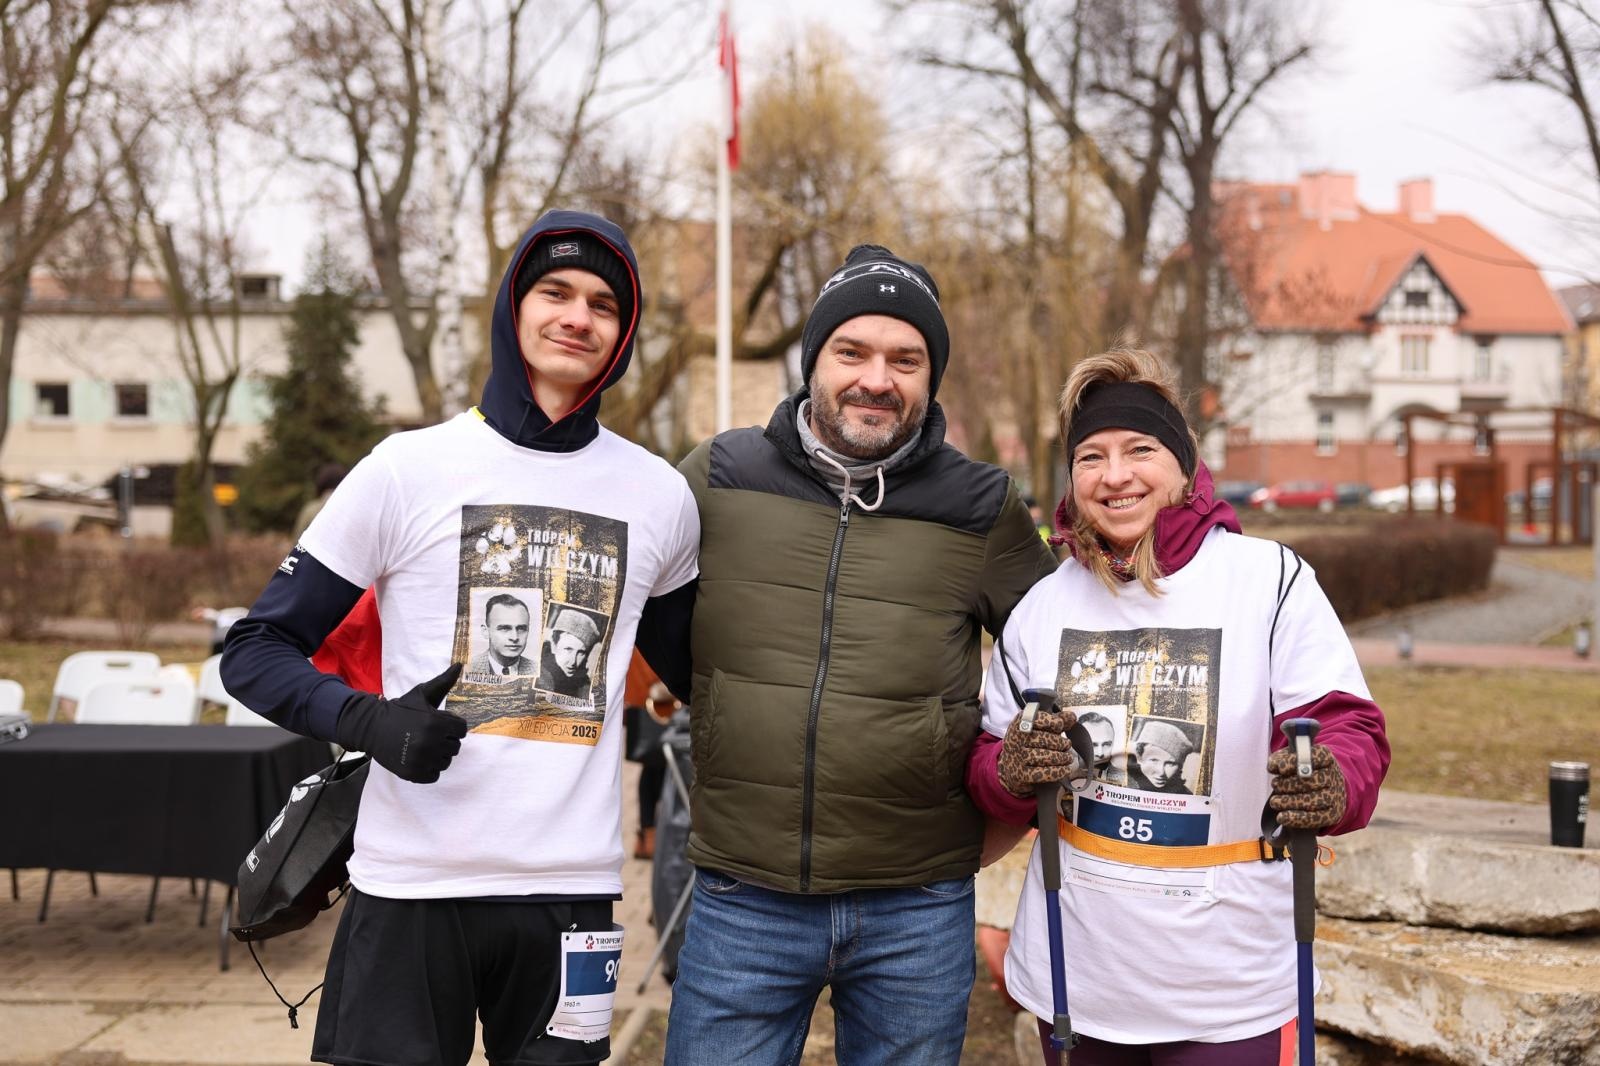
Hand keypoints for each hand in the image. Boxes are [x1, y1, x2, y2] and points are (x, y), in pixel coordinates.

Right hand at [335, 664, 467, 783]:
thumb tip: (459, 665)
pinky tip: (418, 757)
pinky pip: (434, 775)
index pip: (462, 730)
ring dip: (437, 755)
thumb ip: (443, 682)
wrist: (372, 727)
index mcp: (435, 722)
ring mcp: (420, 760)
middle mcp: (429, 742)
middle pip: (455, 747)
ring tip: (422, 745)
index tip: (439, 723)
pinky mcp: (412, 773)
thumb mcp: (422, 694)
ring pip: (445, 762)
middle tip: (428, 734)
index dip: (452, 725)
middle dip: (445, 740)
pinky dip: (428, 769)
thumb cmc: (401, 709)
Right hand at [997, 706, 1078, 797]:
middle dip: (1060, 742)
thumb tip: (1072, 716)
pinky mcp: (1021, 775)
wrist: (1010, 766)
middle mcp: (1016, 739)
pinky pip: (1043, 773)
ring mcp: (1017, 757)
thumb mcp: (1039, 728)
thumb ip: (1056, 720)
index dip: (1053, 722)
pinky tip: (1066, 769)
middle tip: (1066, 745)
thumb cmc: (1029, 743)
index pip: (1039, 719)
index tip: (1059, 726)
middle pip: (1044, 739)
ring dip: (1062, 758)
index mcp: (1020, 724)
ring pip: (1045, 756)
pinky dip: (1058, 771)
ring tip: (1068, 758)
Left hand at [1267, 743, 1346, 830]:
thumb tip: (1273, 766)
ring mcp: (1335, 796)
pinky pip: (1315, 818)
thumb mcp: (1294, 758)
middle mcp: (1333, 776)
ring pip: (1311, 800)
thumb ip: (1281, 758)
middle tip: (1275, 785)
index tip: (1280, 769)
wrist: (1328, 788)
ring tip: (1274, 802)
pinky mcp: (1333, 814)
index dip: (1295, 763)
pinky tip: (1282, 817)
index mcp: (1326, 758)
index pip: (1313, 757)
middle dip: (1288, 784)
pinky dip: (1296, 819)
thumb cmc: (1304, 770)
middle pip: (1309, 781)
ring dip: (1289, 802)